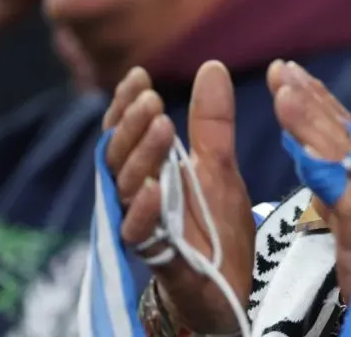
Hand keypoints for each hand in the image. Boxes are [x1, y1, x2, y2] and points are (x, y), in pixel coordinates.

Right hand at [103, 62, 254, 333]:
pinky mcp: (158, 256)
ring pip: (126, 189)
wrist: (231, 284)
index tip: (140, 76)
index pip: (126, 133)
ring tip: (162, 127)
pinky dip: (144, 211)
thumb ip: (212, 122)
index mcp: (150, 171)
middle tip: (152, 99)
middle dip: (133, 126)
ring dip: (142, 157)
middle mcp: (138, 196)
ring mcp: (144, 226)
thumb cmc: (215, 224)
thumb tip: (211, 66)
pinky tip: (155, 188)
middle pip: (120, 156)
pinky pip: (139, 234)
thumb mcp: (219, 165)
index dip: (126, 106)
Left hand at [269, 61, 350, 313]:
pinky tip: (309, 159)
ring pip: (345, 157)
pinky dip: (334, 179)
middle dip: (310, 100)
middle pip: (340, 133)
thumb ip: (331, 181)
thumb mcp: (350, 213)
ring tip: (288, 96)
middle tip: (283, 70)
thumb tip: (305, 147)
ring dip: (316, 125)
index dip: (315, 97)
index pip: (339, 127)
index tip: (288, 70)